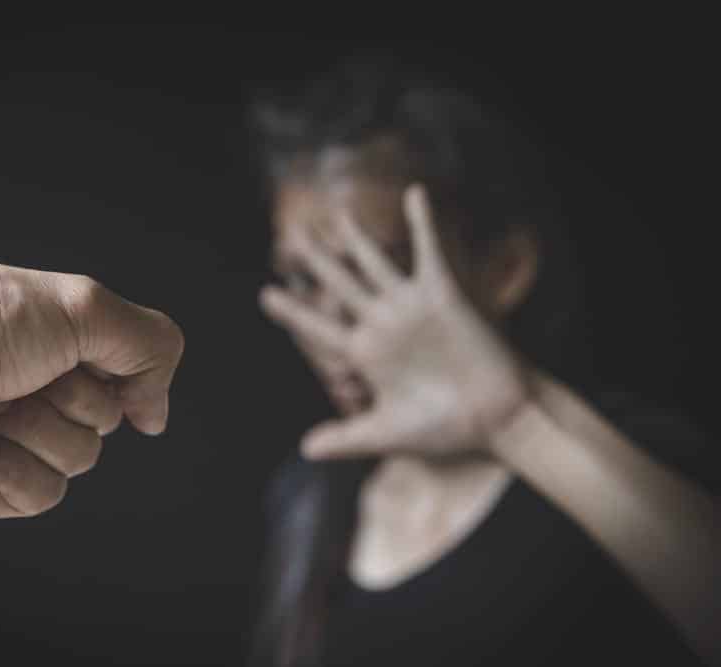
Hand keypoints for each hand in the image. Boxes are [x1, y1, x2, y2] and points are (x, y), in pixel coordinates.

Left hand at [260, 185, 528, 459]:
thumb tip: (305, 450)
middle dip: (317, 262)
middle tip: (293, 238)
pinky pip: (428, 252)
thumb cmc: (446, 428)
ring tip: (336, 215)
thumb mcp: (390, 433)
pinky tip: (414, 193)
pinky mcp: (443, 295)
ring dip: (357, 238)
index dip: (292, 311)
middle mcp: (383, 325)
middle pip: (340, 285)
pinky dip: (422, 223)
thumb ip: (348, 437)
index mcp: (365, 355)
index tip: (264, 295)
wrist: (497, 418)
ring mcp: (411, 307)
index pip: (318, 328)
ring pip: (376, 263)